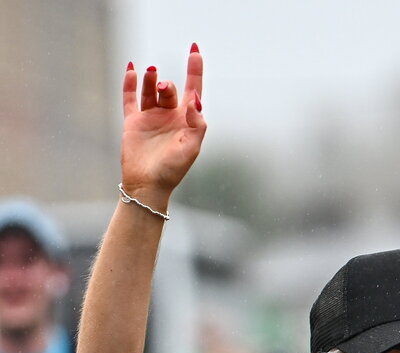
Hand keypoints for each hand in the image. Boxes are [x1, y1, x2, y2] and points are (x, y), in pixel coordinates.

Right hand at [121, 45, 206, 205]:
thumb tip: (195, 98)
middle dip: (167, 84)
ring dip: (150, 79)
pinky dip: (130, 83)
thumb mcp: (192, 148)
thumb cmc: (173, 170)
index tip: (194, 49)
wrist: (147, 186)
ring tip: (150, 73)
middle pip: (170, 89)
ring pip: (150, 90)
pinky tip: (132, 69)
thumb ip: (198, 123)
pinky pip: (130, 98)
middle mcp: (169, 116)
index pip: (193, 89)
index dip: (195, 69)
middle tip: (162, 88)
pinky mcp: (133, 122)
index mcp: (187, 121)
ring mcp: (151, 118)